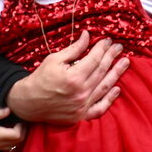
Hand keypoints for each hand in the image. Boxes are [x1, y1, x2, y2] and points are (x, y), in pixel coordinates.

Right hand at [0, 107, 25, 150]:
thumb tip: (10, 110)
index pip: (17, 135)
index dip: (21, 127)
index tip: (18, 120)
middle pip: (19, 141)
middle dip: (22, 131)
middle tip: (18, 122)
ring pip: (15, 144)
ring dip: (18, 136)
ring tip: (14, 126)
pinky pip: (9, 146)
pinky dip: (13, 140)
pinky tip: (8, 131)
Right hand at [6, 31, 129, 123]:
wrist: (27, 103)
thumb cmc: (39, 79)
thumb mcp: (54, 59)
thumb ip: (74, 48)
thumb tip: (88, 35)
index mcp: (74, 78)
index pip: (95, 59)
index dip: (102, 48)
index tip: (108, 41)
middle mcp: (81, 93)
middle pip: (102, 71)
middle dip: (112, 57)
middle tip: (119, 48)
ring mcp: (82, 106)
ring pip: (104, 87)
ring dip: (116, 73)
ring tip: (125, 62)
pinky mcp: (80, 116)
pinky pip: (100, 108)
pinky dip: (110, 99)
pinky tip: (117, 89)